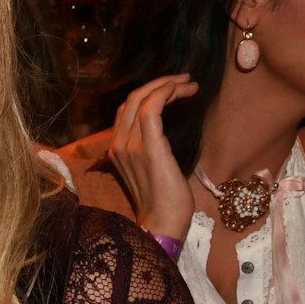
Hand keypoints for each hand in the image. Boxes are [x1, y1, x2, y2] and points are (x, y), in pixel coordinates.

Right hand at [109, 73, 199, 241]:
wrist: (162, 224)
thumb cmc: (163, 202)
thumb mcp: (150, 169)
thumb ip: (149, 149)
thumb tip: (164, 133)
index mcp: (117, 149)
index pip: (127, 109)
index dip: (150, 93)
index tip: (175, 90)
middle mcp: (118, 144)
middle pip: (131, 98)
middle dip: (159, 83)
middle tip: (184, 80)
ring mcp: (131, 145)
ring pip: (142, 98)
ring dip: (167, 84)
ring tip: (188, 83)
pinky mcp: (149, 147)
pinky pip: (153, 108)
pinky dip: (168, 93)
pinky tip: (184, 90)